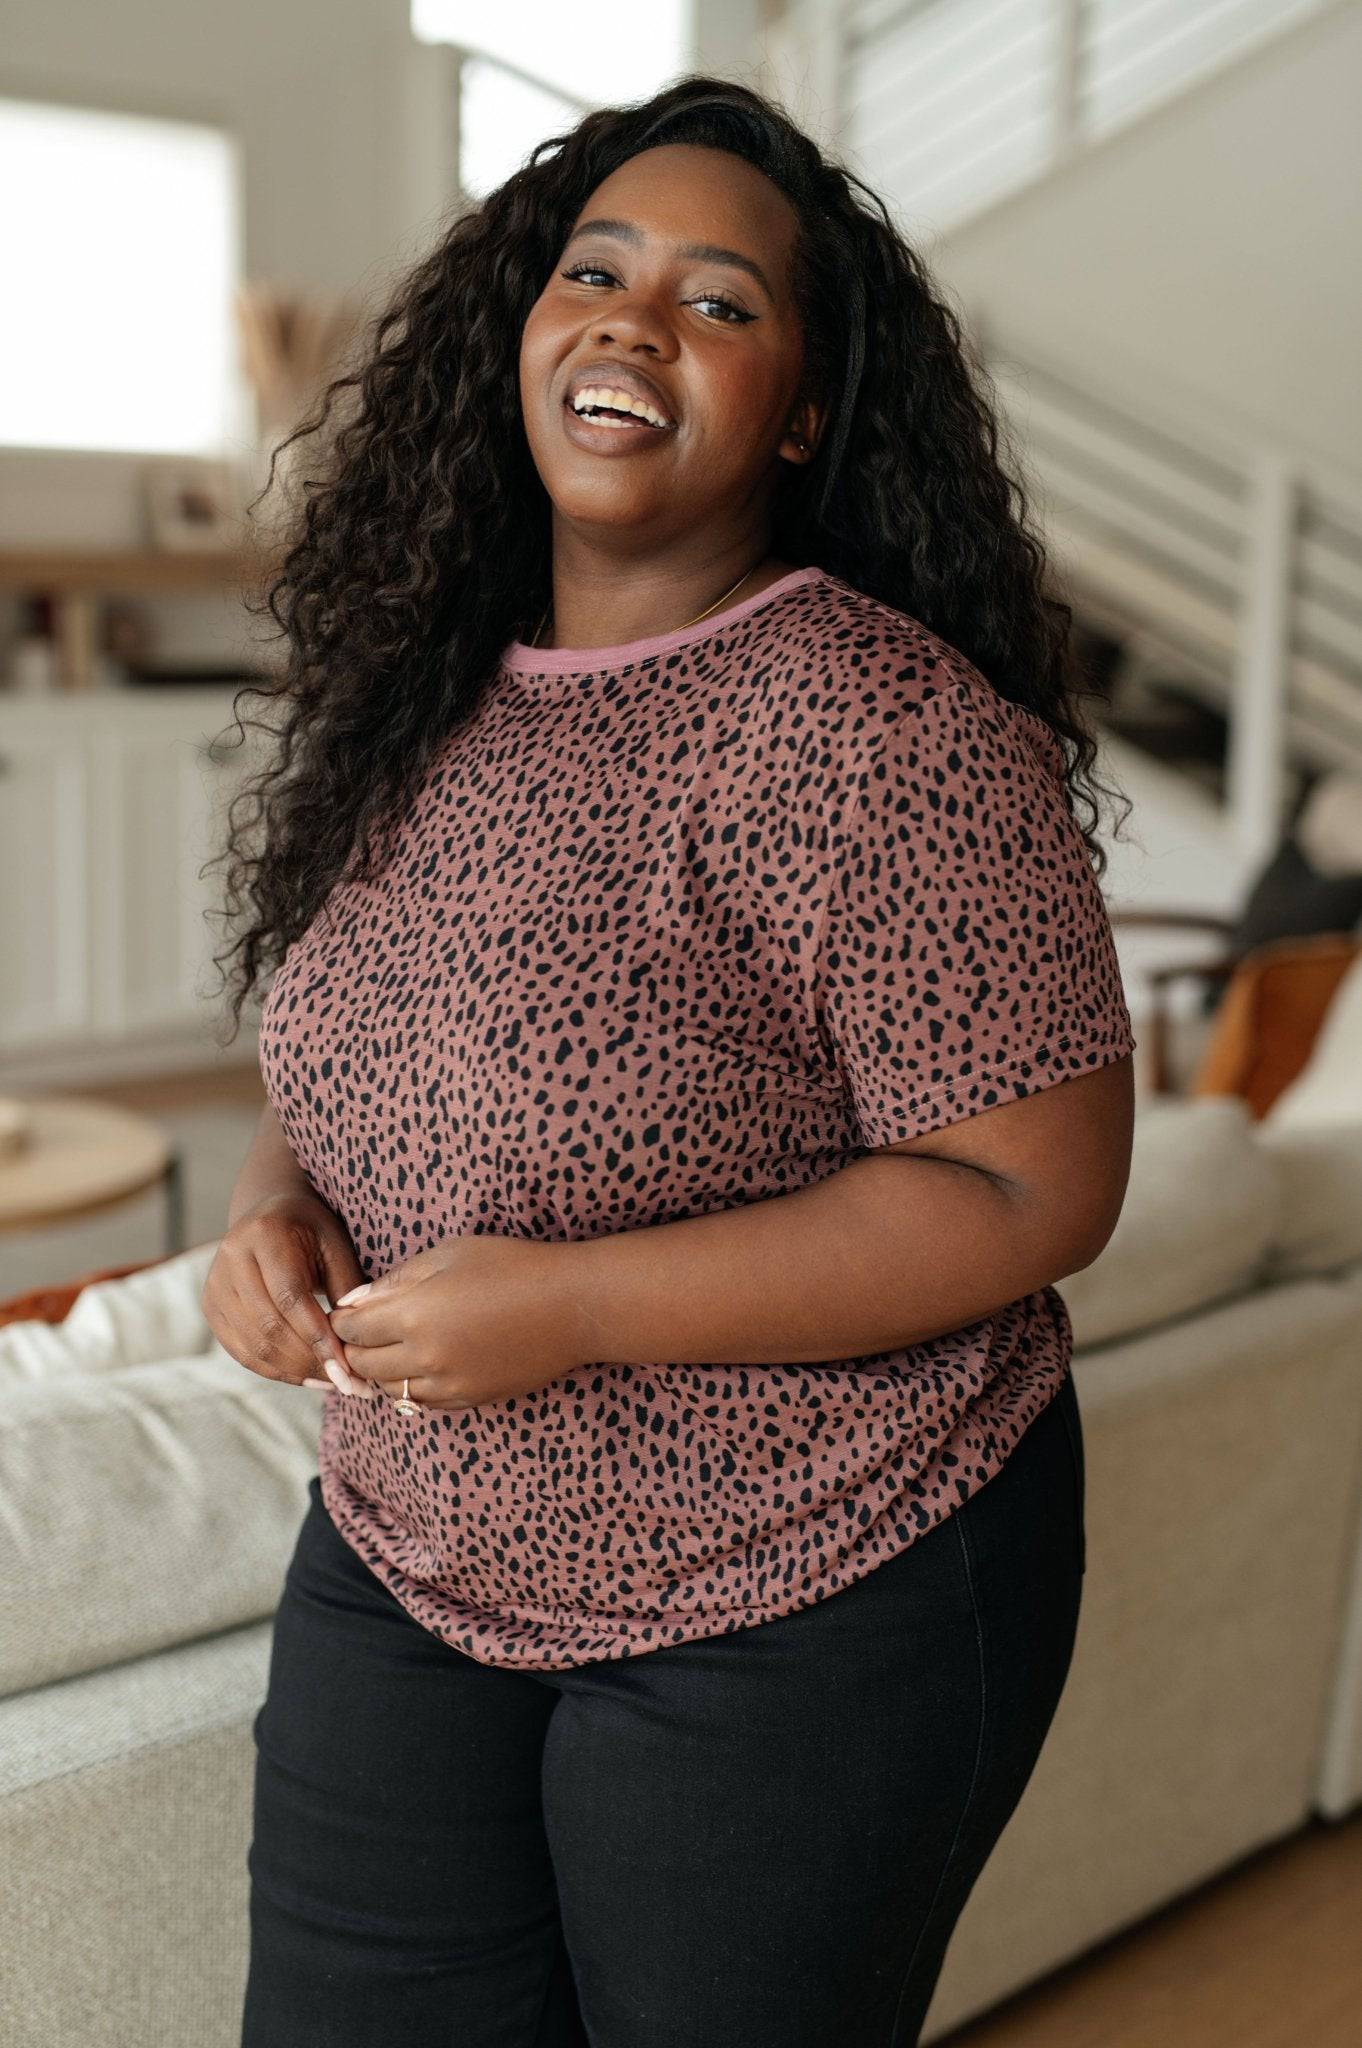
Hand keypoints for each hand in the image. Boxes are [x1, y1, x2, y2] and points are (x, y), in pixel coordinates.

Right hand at [201, 1190, 365, 1388]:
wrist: (270, 1214)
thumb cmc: (312, 1231)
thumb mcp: (336, 1245)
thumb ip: (347, 1286)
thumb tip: (357, 1339)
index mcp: (265, 1234)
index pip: (290, 1297)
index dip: (318, 1338)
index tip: (348, 1369)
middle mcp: (231, 1257)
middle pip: (269, 1325)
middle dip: (310, 1361)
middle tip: (348, 1384)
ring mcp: (215, 1284)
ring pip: (253, 1344)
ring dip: (296, 1372)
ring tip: (332, 1383)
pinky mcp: (210, 1306)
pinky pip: (241, 1351)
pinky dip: (275, 1370)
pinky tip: (307, 1377)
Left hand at [324, 1234, 581, 1410]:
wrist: (570, 1306)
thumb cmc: (512, 1266)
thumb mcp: (449, 1254)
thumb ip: (397, 1280)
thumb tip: (356, 1301)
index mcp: (414, 1315)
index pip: (351, 1329)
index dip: (343, 1319)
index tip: (347, 1310)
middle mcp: (424, 1358)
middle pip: (363, 1365)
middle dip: (355, 1348)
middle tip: (362, 1332)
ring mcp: (448, 1384)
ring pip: (390, 1391)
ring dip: (382, 1372)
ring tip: (391, 1349)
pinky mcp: (470, 1399)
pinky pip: (423, 1403)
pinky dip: (412, 1387)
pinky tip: (422, 1365)